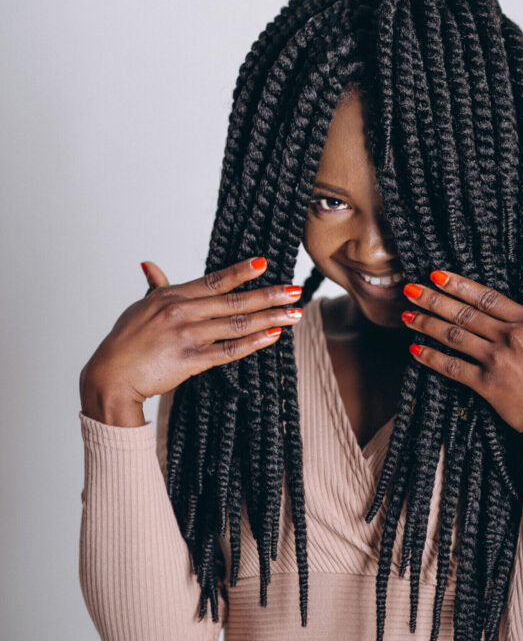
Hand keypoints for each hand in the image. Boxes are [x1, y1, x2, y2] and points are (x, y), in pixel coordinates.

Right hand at [79, 256, 303, 426]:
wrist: (109, 377)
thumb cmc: (124, 342)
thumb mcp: (139, 308)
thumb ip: (154, 286)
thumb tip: (150, 264)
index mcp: (172, 295)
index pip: (214, 280)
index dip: (241, 271)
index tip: (265, 263)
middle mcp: (181, 312)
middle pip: (233, 301)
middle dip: (268, 295)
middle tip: (295, 290)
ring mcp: (186, 336)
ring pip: (236, 324)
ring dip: (269, 318)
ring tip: (295, 314)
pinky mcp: (189, 361)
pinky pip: (227, 351)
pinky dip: (252, 343)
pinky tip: (273, 336)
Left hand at [401, 272, 522, 468]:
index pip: (488, 298)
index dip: (460, 285)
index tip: (438, 275)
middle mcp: (513, 337)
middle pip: (465, 313)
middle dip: (434, 299)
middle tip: (410, 289)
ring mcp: (499, 361)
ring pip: (455, 336)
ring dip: (427, 324)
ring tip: (407, 315)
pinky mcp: (487, 385)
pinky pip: (453, 367)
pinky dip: (432, 358)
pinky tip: (415, 351)